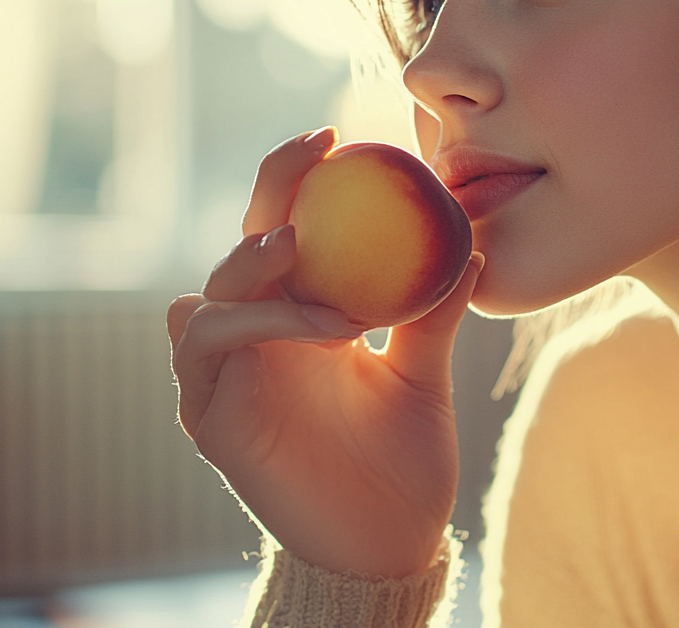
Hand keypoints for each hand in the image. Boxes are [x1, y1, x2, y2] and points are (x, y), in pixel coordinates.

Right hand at [169, 127, 483, 577]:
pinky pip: (206, 348)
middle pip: (241, 247)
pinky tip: (317, 326)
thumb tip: (472, 246)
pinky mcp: (210, 417)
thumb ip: (429, 312)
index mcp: (295, 316)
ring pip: (210, 295)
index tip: (336, 136)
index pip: (283, 230)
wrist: (389, 543)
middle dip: (271, 192)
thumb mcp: (424, 372)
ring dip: (258, 267)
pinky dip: (254, 324)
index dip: (296, 179)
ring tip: (309, 254)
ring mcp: (226, 376)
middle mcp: (253, 337)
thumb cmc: (402, 461)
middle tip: (315, 155)